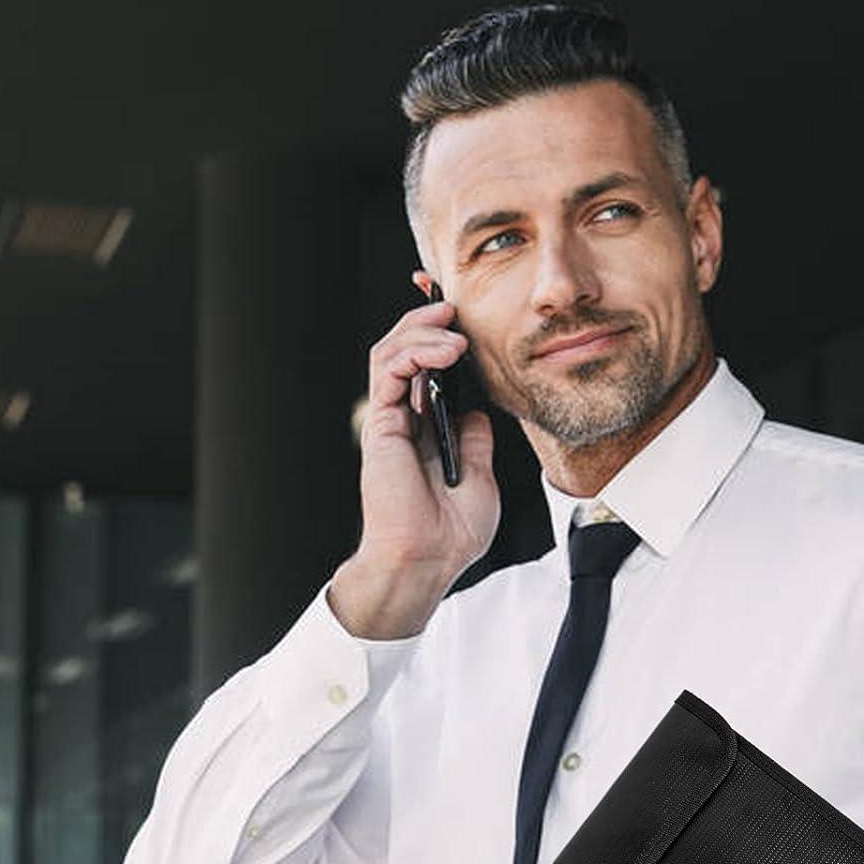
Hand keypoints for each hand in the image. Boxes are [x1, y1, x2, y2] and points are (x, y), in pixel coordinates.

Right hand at [354, 275, 499, 579]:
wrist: (429, 559)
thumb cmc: (451, 532)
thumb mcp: (482, 477)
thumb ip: (476, 440)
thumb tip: (478, 412)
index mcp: (429, 428)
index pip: (430, 368)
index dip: (439, 335)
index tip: (459, 309)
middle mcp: (407, 419)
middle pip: (407, 350)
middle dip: (426, 318)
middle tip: (454, 304)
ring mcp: (391, 420)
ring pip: (392, 351)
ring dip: (422, 331)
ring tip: (453, 328)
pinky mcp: (381, 425)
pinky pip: (387, 371)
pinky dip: (413, 352)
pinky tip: (444, 352)